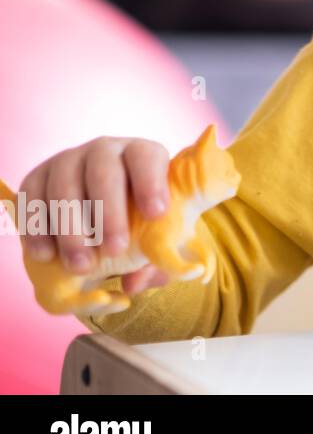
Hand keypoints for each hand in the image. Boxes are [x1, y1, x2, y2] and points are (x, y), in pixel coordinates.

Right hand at [19, 137, 173, 295]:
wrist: (104, 213)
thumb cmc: (141, 221)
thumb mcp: (159, 236)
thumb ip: (156, 259)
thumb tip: (134, 283)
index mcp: (143, 154)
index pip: (146, 157)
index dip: (150, 183)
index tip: (156, 214)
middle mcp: (105, 150)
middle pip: (103, 171)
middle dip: (108, 214)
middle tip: (114, 251)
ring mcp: (68, 160)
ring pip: (64, 186)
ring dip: (70, 229)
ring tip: (81, 265)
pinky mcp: (38, 177)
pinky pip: (31, 199)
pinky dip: (37, 228)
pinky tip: (46, 255)